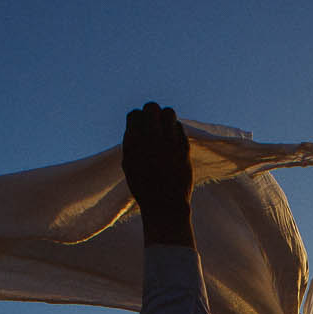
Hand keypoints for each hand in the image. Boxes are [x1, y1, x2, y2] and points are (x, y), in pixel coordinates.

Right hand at [121, 101, 192, 245]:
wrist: (165, 206)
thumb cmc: (144, 187)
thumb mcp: (129, 165)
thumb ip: (130, 144)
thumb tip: (135, 126)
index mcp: (134, 144)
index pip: (134, 114)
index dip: (137, 118)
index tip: (140, 127)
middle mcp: (151, 141)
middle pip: (151, 107)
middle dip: (151, 111)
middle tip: (153, 122)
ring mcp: (169, 144)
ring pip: (169, 112)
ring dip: (166, 116)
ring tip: (165, 127)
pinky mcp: (184, 149)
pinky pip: (180, 127)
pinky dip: (175, 129)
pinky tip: (173, 139)